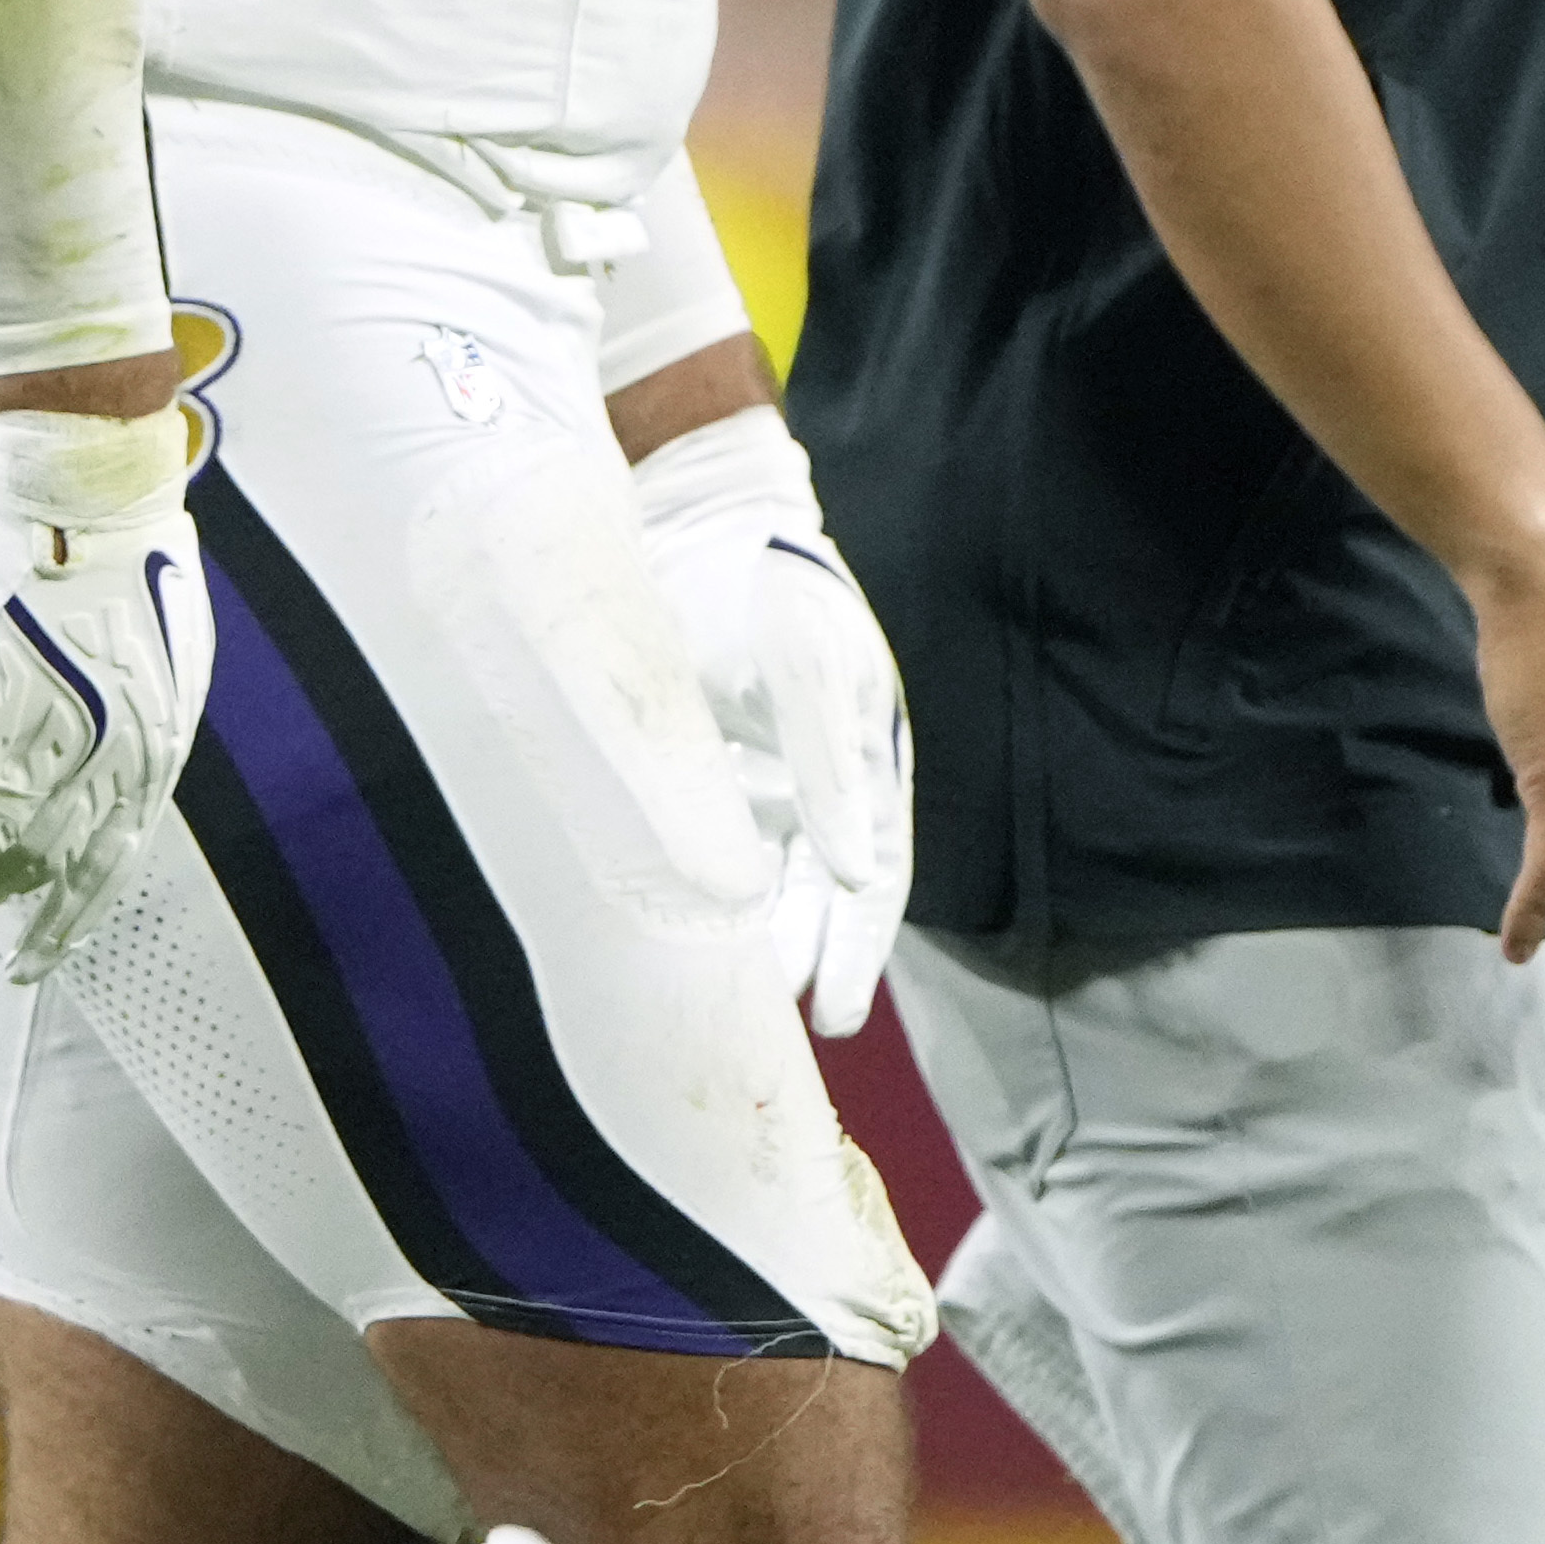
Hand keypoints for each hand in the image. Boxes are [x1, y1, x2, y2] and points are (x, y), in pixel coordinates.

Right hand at [0, 398, 206, 960]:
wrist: (95, 495)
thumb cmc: (143, 564)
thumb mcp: (171, 661)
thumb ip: (144, 723)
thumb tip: (117, 767)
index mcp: (154, 748)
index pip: (110, 863)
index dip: (70, 919)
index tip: (42, 959)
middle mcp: (99, 755)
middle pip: (41, 861)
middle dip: (4, 898)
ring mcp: (35, 730)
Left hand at [631, 411, 912, 1034]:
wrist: (698, 513)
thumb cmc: (766, 586)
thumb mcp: (805, 669)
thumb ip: (831, 772)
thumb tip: (858, 876)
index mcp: (866, 760)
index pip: (872, 883)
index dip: (854, 955)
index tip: (830, 1019)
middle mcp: (822, 779)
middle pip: (818, 895)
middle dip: (797, 960)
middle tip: (763, 1030)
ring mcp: (767, 772)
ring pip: (765, 879)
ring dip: (749, 936)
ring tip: (721, 997)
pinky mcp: (710, 759)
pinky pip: (712, 843)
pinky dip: (703, 889)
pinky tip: (673, 928)